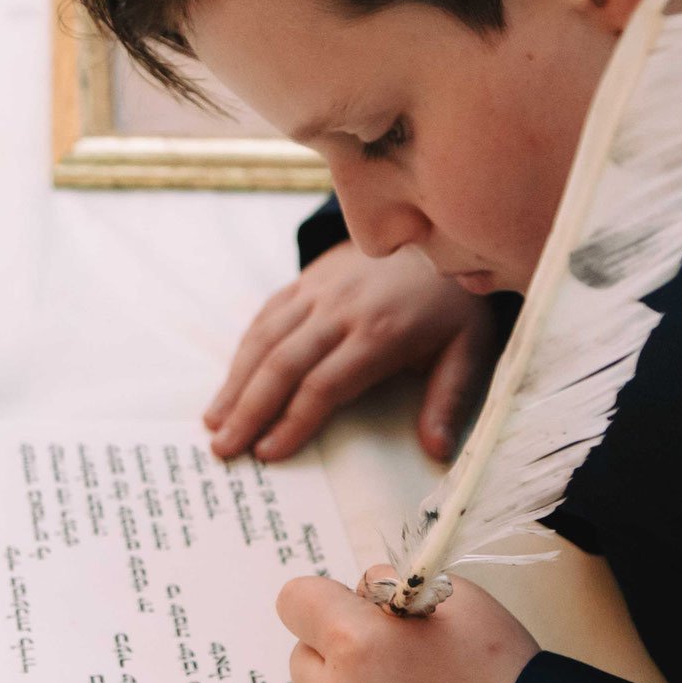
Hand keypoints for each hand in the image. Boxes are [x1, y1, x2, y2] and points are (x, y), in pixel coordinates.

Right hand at [205, 243, 499, 462]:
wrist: (437, 228)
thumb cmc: (453, 301)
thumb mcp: (469, 348)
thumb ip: (448, 399)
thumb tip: (435, 452)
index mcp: (381, 333)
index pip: (325, 385)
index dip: (293, 421)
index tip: (268, 453)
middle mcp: (341, 310)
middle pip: (283, 365)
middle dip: (249, 411)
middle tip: (223, 450)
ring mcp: (318, 291)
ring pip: (264, 339)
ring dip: (234, 384)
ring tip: (213, 423)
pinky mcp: (306, 280)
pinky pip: (265, 316)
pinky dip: (242, 352)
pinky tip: (229, 382)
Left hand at [279, 564, 537, 682]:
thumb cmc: (497, 676)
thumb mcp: (455, 599)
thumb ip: (389, 585)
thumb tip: (355, 594)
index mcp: (357, 642)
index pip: (295, 600)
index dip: (325, 601)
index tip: (350, 612)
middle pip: (303, 653)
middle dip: (336, 652)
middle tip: (392, 665)